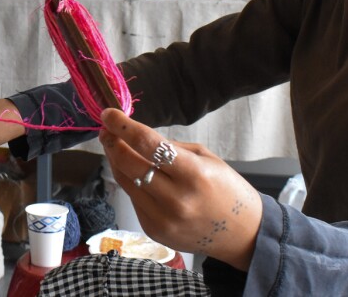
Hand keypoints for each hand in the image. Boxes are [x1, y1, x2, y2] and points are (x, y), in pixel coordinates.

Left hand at [100, 108, 261, 269]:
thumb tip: (136, 135)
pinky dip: (131, 182)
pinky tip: (135, 172)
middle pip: (128, 163)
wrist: (241, 234)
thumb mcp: (207, 159)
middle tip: (106, 129)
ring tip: (114, 145)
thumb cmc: (227, 190)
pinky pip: (134, 198)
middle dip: (112, 142)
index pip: (148, 145)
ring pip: (124, 181)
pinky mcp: (154, 230)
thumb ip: (171, 147)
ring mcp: (162, 219)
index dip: (123, 126)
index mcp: (194, 174)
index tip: (109, 114)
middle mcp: (175, 199)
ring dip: (115, 160)